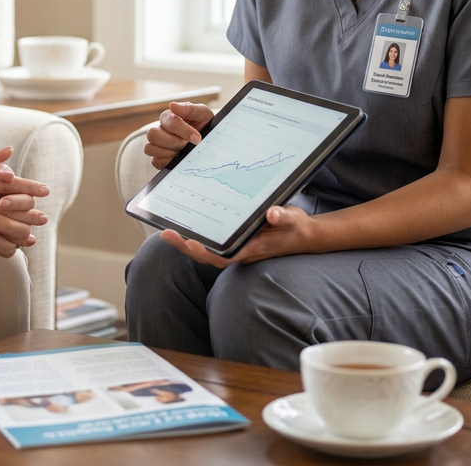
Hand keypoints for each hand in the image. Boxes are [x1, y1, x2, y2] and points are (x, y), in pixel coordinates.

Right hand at [0, 148, 48, 260]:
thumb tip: (10, 150)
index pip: (7, 184)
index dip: (29, 187)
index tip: (45, 190)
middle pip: (7, 207)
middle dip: (29, 213)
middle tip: (44, 218)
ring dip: (18, 232)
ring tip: (32, 234)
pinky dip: (0, 245)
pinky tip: (13, 246)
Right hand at [144, 101, 214, 168]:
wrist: (210, 141)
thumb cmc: (204, 125)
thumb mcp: (203, 114)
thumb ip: (190, 109)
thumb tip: (172, 105)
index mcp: (168, 117)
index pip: (169, 121)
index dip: (183, 130)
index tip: (197, 138)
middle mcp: (160, 130)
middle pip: (152, 134)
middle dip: (173, 141)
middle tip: (186, 145)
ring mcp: (158, 145)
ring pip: (149, 148)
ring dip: (168, 152)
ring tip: (182, 152)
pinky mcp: (159, 159)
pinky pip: (156, 162)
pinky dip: (168, 162)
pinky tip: (178, 158)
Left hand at [160, 204, 316, 266]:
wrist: (304, 235)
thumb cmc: (296, 227)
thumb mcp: (293, 219)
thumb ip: (284, 216)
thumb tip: (273, 214)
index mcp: (251, 249)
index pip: (223, 257)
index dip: (204, 253)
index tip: (188, 242)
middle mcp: (241, 252)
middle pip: (209, 256)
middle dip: (186, 247)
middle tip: (166, 233)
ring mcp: (238, 248)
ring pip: (208, 250)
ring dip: (188, 242)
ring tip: (167, 230)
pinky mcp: (237, 241)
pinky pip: (213, 242)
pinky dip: (198, 235)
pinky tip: (185, 224)